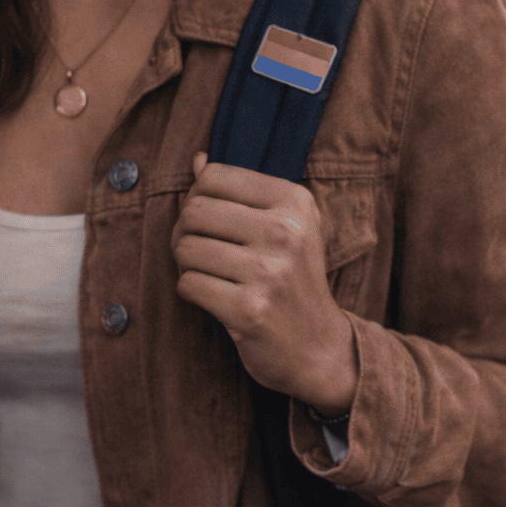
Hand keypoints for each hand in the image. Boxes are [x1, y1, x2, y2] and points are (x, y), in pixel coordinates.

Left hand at [171, 154, 358, 415]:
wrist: (319, 346)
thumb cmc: (294, 278)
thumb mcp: (284, 225)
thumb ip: (240, 191)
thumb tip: (197, 160)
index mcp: (294, 201)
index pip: (213, 176)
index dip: (199, 197)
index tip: (211, 220)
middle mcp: (285, 231)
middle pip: (194, 210)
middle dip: (186, 231)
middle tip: (202, 249)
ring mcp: (268, 271)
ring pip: (186, 248)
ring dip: (187, 264)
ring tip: (210, 273)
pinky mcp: (249, 309)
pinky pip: (188, 284)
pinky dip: (191, 290)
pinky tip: (213, 296)